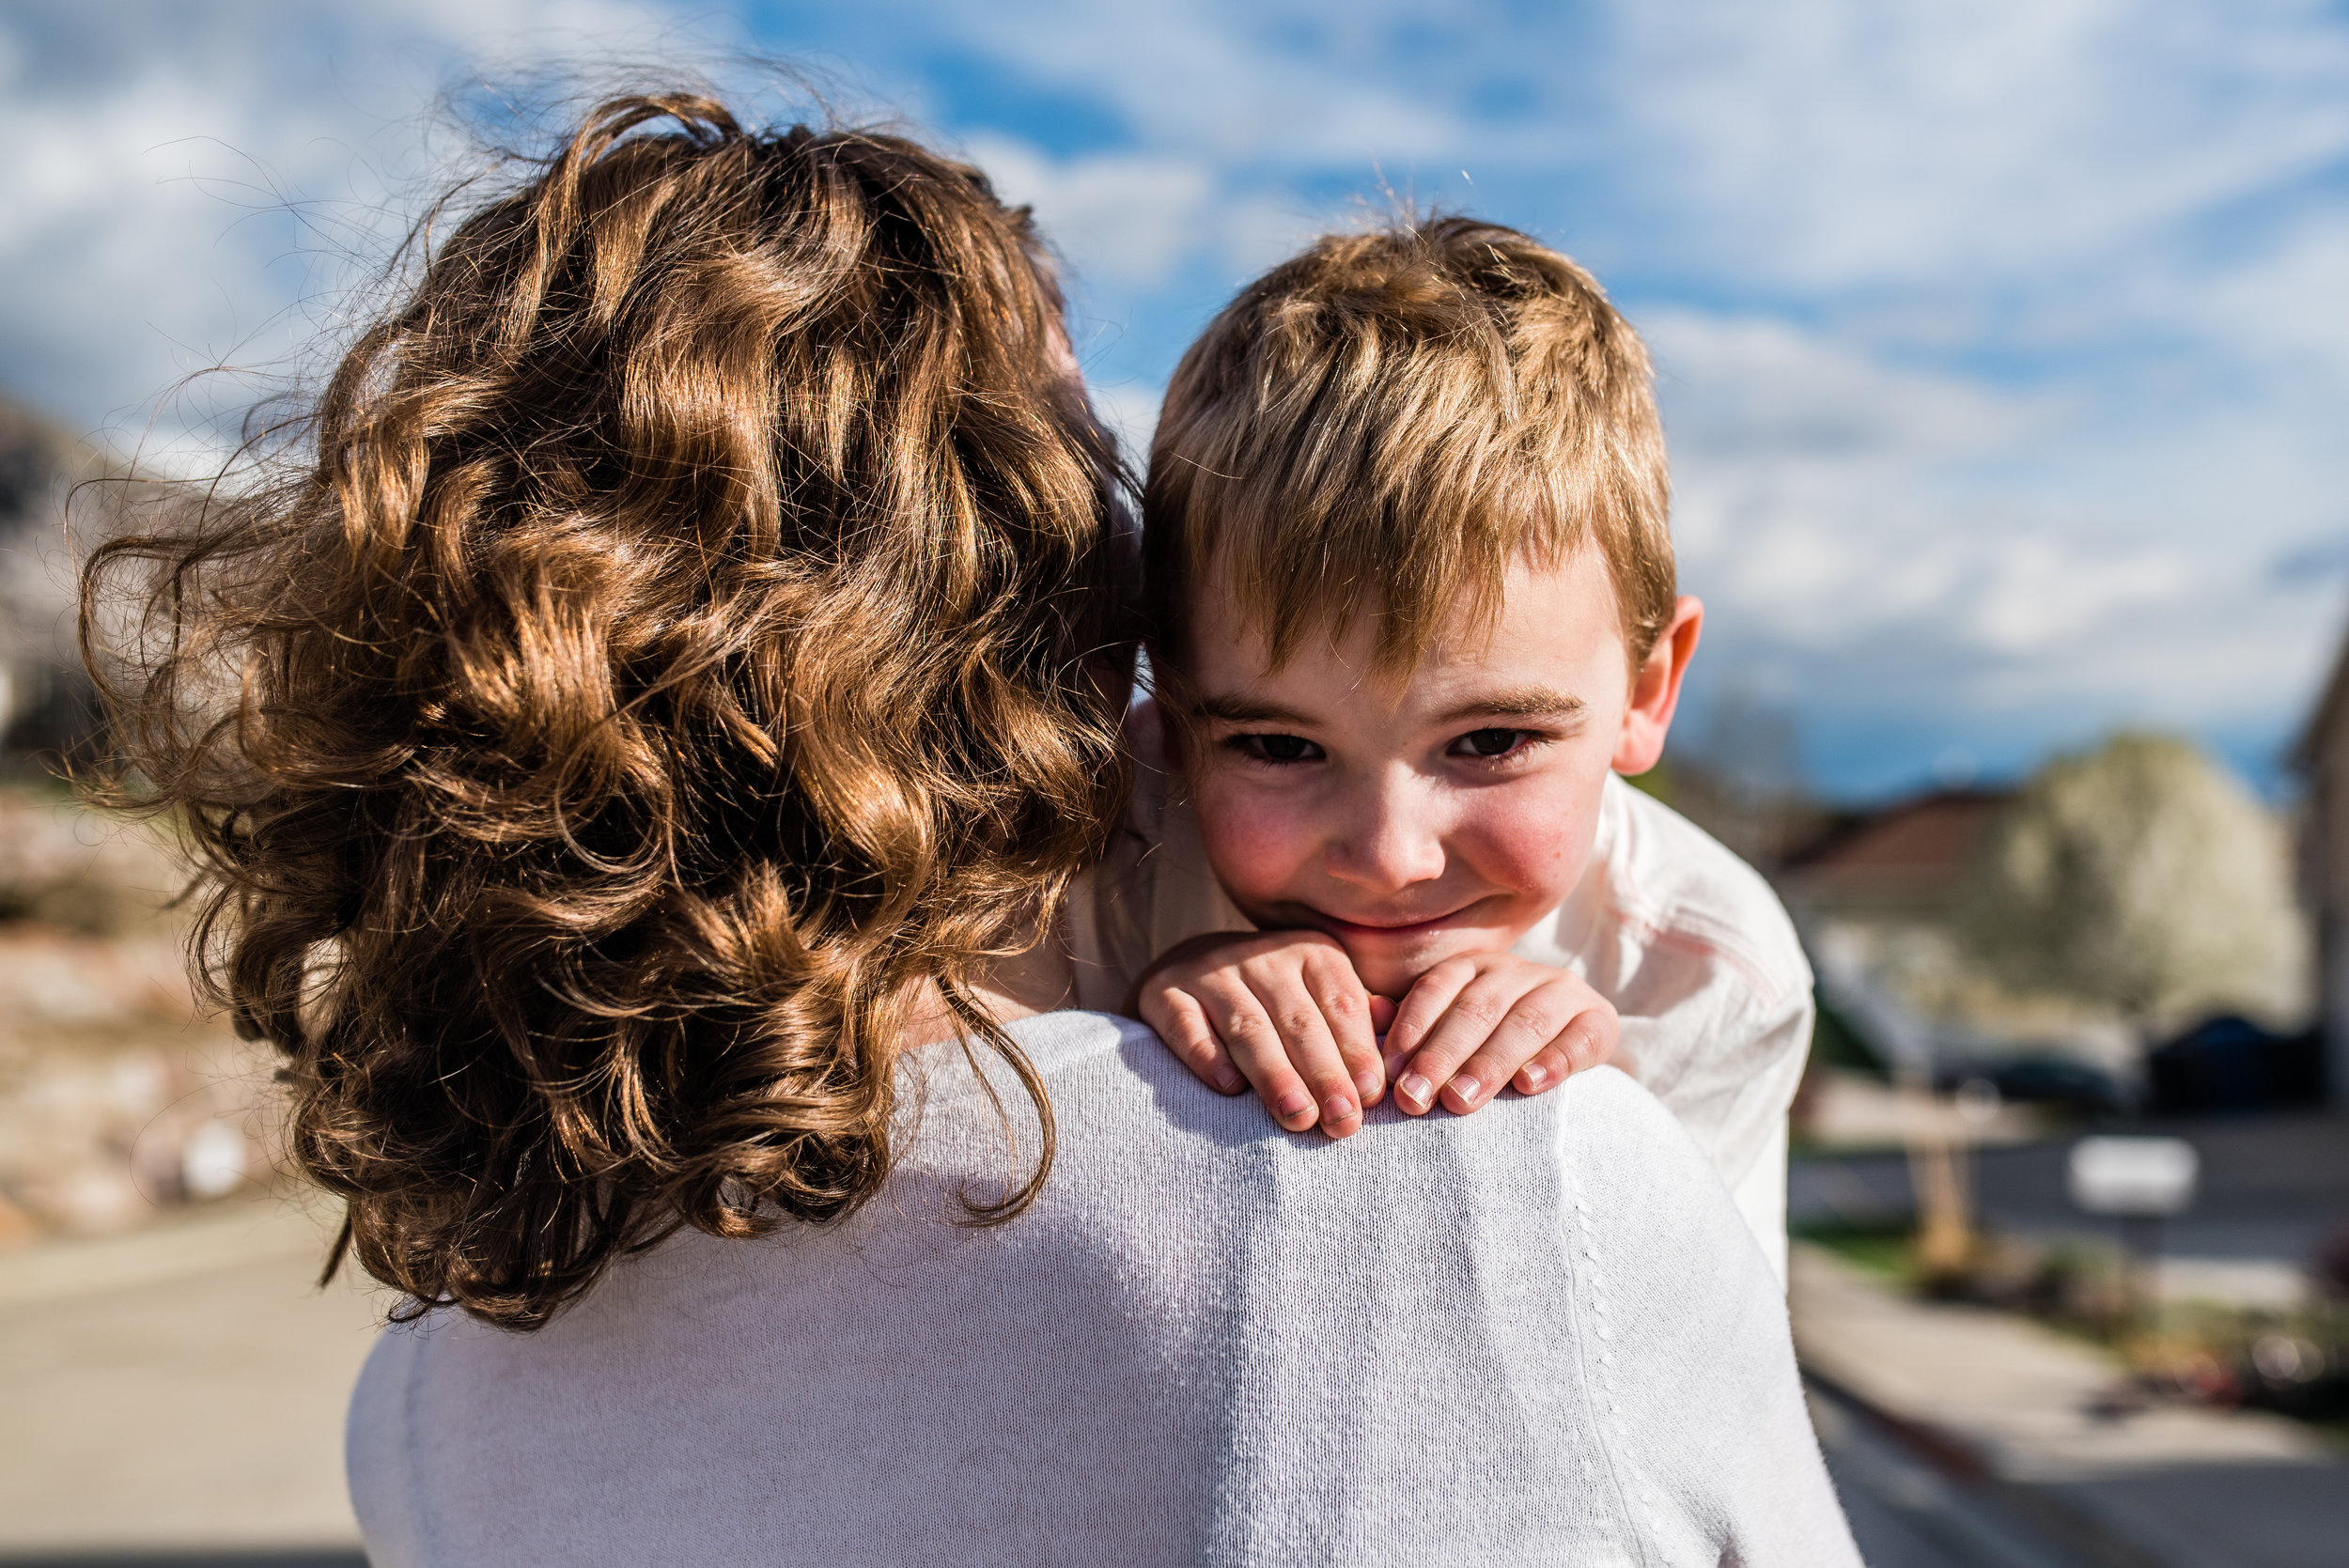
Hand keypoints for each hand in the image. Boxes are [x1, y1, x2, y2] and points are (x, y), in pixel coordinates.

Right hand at [1132, 930, 1389, 1137]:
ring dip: (1275, 1074)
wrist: (1184, 971)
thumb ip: (1356, 1019)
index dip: (1358, 1052)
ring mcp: (1209, 971)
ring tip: (1297, 1116)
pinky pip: (1187, 1027)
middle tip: (1342, 1122)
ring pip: (1248, 1027)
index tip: (1371, 1099)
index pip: (1341, 1005)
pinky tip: (1229, 1089)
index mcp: (1310, 953)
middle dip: (1324, 1074)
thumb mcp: (1318, 997)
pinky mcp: (1163, 993)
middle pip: (1299, 1020)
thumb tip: (1397, 1039)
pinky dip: (1208, 1057)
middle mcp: (1261, 955)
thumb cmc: (1272, 1000)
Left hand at [1381, 952, 1616, 1115]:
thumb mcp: (1450, 1029)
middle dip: (1442, 1056)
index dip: (1412, 1029)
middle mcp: (1516, 971)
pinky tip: (1529, 1086)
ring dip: (1490, 1064)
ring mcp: (1562, 991)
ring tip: (1460, 1100)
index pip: (1437, 988)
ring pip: (1524, 1023)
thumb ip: (1410, 1027)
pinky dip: (1554, 1061)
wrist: (1570, 1046)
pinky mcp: (1599, 1019)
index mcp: (1474, 967)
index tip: (1390, 1074)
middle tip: (1415, 1099)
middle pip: (1476, 1010)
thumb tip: (1368, 1017)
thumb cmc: (1489, 1045)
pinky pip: (1579, 1038)